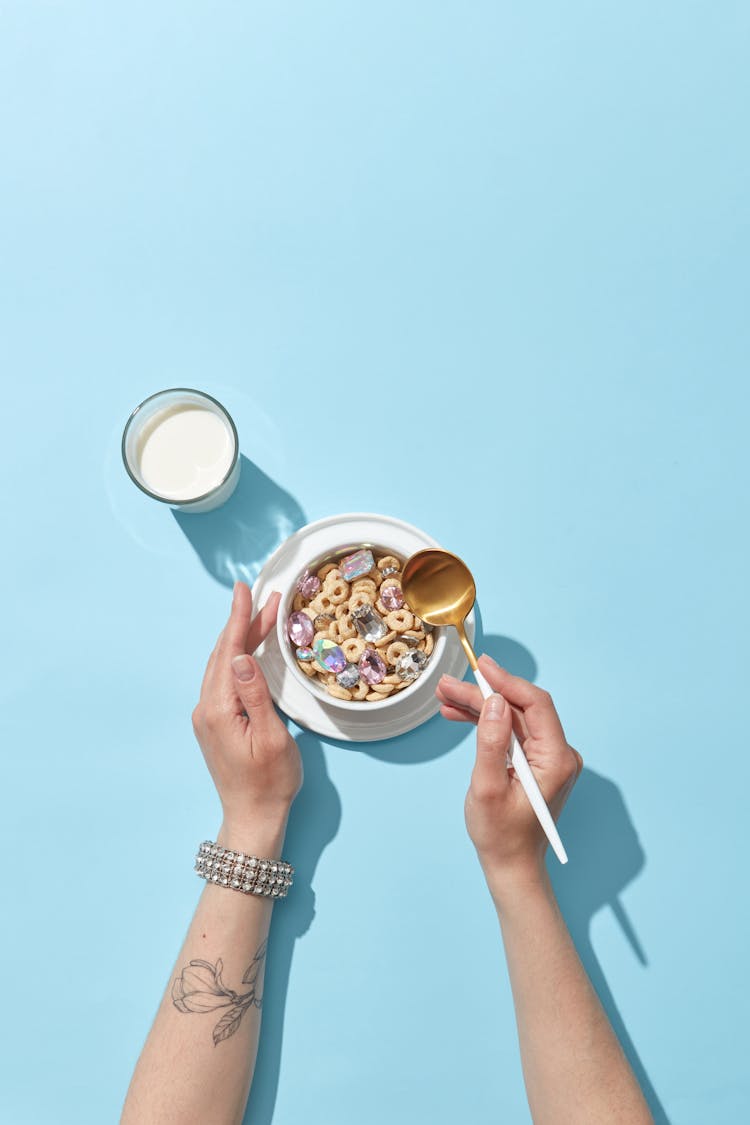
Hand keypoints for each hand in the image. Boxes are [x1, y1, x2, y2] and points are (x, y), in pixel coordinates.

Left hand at [191, 582, 302, 844]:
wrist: (253, 818)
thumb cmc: (270, 782)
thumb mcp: (271, 738)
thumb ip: (256, 695)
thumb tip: (241, 657)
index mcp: (219, 709)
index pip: (229, 652)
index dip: (238, 618)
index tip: (245, 590)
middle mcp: (206, 709)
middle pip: (223, 654)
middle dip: (242, 622)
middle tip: (262, 596)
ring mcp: (207, 717)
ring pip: (221, 665)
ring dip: (240, 639)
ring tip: (259, 615)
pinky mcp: (213, 723)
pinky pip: (222, 680)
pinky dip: (236, 658)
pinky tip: (247, 650)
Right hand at [435, 655, 582, 901]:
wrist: (511, 866)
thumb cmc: (500, 835)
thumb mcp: (488, 788)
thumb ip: (491, 743)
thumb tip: (494, 702)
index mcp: (556, 759)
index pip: (536, 705)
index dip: (507, 682)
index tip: (481, 666)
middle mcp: (559, 754)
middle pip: (520, 709)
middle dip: (484, 694)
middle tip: (448, 685)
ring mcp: (548, 758)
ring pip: (512, 718)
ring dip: (480, 706)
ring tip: (446, 697)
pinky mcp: (535, 763)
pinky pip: (511, 733)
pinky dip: (486, 723)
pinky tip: (459, 715)